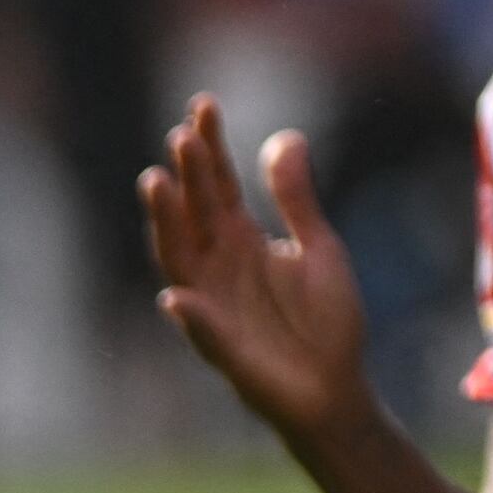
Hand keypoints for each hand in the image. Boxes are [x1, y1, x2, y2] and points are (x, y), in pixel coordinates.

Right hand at [142, 98, 374, 448]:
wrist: (336, 387)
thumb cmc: (325, 320)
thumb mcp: (318, 245)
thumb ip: (296, 197)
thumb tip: (284, 135)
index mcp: (240, 241)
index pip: (216, 186)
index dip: (210, 147)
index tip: (203, 105)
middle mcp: (217, 268)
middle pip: (194, 214)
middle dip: (188, 176)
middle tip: (183, 136)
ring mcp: (214, 307)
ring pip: (180, 261)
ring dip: (166, 226)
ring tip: (156, 186)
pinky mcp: (225, 350)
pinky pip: (202, 333)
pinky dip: (189, 318)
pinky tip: (178, 299)